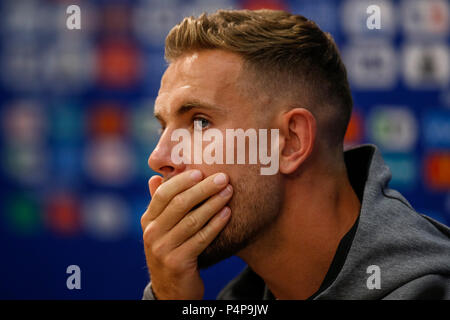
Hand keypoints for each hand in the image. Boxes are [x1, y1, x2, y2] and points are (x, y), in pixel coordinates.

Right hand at [141, 170, 232, 298]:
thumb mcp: (162, 229)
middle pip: (180, 204)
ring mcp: (163, 249)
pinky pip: (201, 238)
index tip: (201, 171)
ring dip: (213, 203)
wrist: (171, 289)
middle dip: (203, 188)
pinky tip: (227, 213)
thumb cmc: (171, 250)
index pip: (164, 194)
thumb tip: (155, 177)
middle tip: (223, 178)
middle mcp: (152, 233)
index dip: (182, 181)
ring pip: (193, 220)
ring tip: (229, 192)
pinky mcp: (178, 263)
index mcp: (148, 220)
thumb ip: (161, 205)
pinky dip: (216, 224)